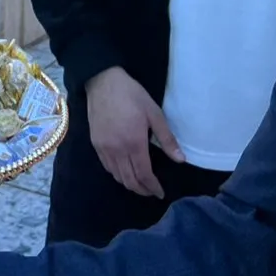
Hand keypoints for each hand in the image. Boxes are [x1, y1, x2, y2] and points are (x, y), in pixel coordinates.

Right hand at [86, 67, 183, 197]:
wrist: (103, 82)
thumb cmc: (132, 95)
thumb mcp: (154, 113)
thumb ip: (167, 139)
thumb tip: (180, 159)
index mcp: (134, 143)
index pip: (144, 174)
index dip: (153, 187)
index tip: (160, 193)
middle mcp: (117, 150)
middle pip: (129, 180)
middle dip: (142, 190)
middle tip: (151, 192)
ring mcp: (104, 148)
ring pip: (116, 176)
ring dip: (129, 183)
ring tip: (140, 184)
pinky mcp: (95, 144)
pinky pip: (107, 166)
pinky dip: (117, 174)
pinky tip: (124, 171)